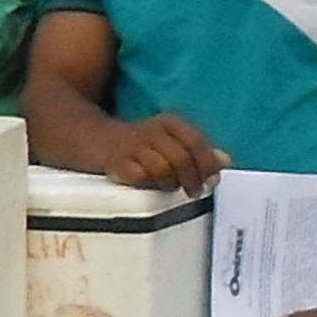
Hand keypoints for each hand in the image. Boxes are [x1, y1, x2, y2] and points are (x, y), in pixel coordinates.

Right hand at [100, 114, 229, 191]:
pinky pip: (137, 176)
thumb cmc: (137, 145)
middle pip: (181, 158)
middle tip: (192, 192)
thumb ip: (197, 152)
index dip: (207, 164)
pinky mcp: (115, 161)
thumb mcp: (169, 142)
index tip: (212, 182)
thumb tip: (225, 161)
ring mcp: (133, 146)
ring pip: (161, 169)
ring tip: (166, 188)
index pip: (196, 141)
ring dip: (167, 184)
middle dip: (190, 179)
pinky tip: (144, 185)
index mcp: (170, 123)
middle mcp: (152, 131)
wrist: (91, 137)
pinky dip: (145, 184)